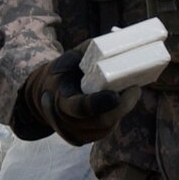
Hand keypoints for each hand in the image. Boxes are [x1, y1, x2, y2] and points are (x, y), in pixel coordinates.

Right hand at [14, 45, 141, 145]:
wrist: (43, 96)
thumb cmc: (62, 72)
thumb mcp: (70, 57)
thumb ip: (90, 51)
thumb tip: (117, 40)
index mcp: (60, 101)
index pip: (81, 107)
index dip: (100, 103)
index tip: (117, 94)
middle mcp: (67, 122)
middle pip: (101, 120)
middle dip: (123, 106)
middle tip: (135, 88)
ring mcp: (76, 134)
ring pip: (107, 126)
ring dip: (121, 110)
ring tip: (129, 92)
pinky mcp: (85, 139)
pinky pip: (106, 129)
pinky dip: (115, 116)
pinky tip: (118, 103)